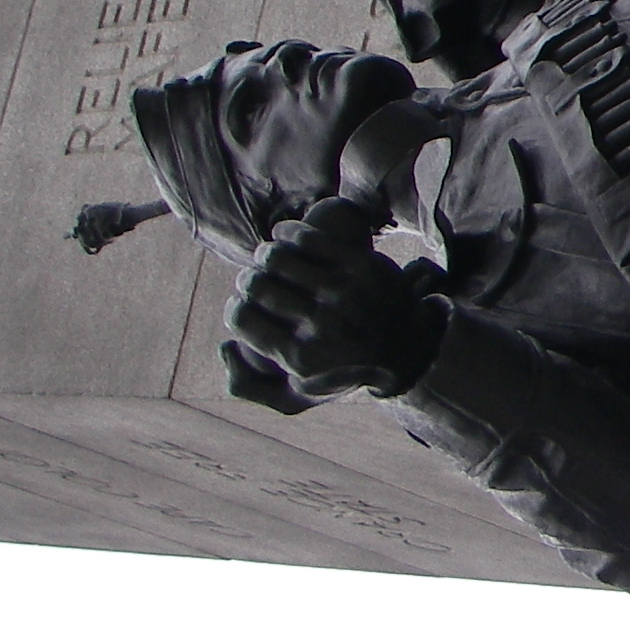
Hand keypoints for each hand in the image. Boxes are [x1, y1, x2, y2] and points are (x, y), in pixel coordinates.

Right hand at [225, 197, 443, 401]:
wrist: (404, 346)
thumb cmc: (339, 370)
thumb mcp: (295, 396)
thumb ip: (246, 385)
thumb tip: (224, 346)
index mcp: (301, 356)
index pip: (240, 318)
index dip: (235, 307)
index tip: (243, 303)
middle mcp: (321, 324)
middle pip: (255, 285)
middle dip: (246, 279)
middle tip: (253, 279)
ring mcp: (343, 291)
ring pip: (277, 257)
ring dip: (264, 254)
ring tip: (267, 258)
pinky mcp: (361, 265)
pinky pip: (309, 238)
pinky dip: (288, 232)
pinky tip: (283, 235)